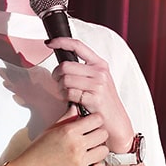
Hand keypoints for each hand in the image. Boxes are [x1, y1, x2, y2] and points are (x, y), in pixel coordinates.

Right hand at [9, 107, 109, 165]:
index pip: (96, 120)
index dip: (95, 120)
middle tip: (91, 137)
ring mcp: (80, 162)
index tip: (93, 123)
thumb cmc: (36, 152)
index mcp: (68, 132)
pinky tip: (88, 163)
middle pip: (103, 134)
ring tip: (89, 151)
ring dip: (98, 150)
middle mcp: (76, 146)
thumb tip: (77, 109)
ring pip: (104, 151)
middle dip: (98, 134)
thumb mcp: (50, 131)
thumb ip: (66, 118)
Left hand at [46, 37, 134, 152]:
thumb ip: (83, 70)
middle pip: (65, 66)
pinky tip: (71, 101)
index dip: (61, 42)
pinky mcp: (94, 97)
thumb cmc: (104, 103)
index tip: (49, 43)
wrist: (116, 123)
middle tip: (58, 82)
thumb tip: (62, 64)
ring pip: (65, 79)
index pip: (78, 45)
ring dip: (61, 88)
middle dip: (56, 75)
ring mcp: (98, 84)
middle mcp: (100, 72)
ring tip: (67, 94)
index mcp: (100, 64)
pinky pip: (69, 93)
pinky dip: (65, 97)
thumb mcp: (98, 81)